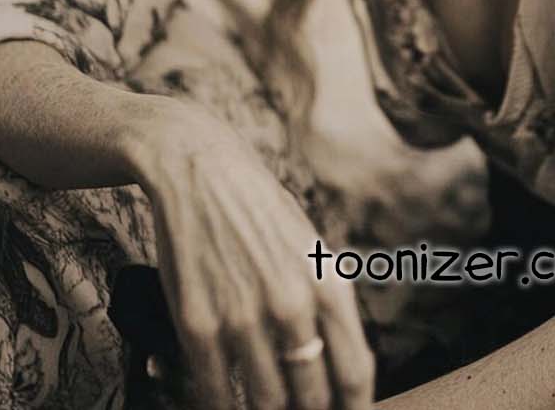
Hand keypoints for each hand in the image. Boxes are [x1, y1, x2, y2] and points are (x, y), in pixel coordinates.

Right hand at [129, 103, 375, 408]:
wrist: (199, 169)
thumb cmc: (258, 208)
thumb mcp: (310, 247)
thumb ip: (326, 304)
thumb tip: (337, 365)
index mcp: (328, 284)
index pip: (356, 374)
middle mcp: (292, 305)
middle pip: (312, 400)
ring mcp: (243, 318)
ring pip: (265, 405)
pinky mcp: (198, 325)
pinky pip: (212, 393)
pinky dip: (217, 406)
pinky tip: (220, 402)